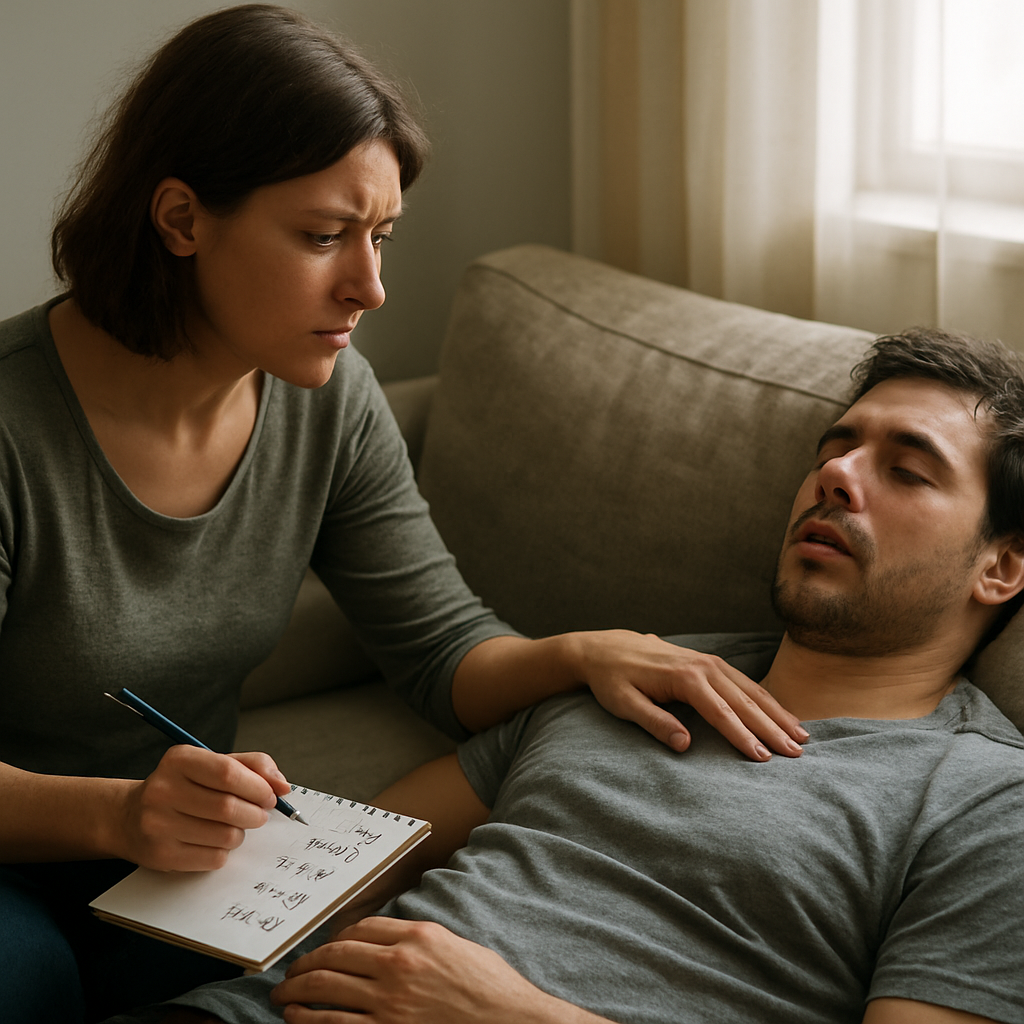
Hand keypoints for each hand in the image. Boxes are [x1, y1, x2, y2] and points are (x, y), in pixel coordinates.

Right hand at [114, 747, 291, 870]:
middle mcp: (163, 790)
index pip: (228, 772)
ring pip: (225, 836)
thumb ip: (252, 766)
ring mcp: (158, 824)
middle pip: (229, 807)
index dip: (258, 786)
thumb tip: (284, 786)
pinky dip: (225, 851)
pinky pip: (214, 858)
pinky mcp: (161, 855)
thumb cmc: (184, 787)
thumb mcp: (212, 764)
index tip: (271, 795)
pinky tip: (214, 840)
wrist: (130, 817)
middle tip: (260, 814)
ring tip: (233, 826)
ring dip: (241, 833)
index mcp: (178, 760)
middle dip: (256, 813)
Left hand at [272, 917, 593, 1023]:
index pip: (361, 928)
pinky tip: (297, 1018)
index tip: (327, 946)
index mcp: (417, 936)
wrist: (509, 1021)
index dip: (337, 936)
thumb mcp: (454, 946)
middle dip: (305, 963)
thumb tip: (387, 943)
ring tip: (284, 994)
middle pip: (336, 955)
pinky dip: (309, 1020)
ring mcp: (390, 1002)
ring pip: (328, 989)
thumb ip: (419, 940)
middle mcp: (399, 965)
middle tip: (290, 971)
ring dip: (298, 991)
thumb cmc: (488, 986)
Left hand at [571, 630, 806, 760]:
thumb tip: (685, 745)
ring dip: (777, 712)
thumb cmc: (612, 680)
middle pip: (745, 701)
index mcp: (684, 677)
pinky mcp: (708, 662)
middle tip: (798, 753)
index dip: (743, 737)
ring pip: (750, 689)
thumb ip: (655, 722)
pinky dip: (765, 698)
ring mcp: (708, 661)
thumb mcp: (624, 703)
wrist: (604, 648)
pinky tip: (780, 713)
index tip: (764, 759)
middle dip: (772, 728)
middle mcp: (702, 666)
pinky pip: (743, 681)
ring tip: (802, 736)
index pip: (721, 713)